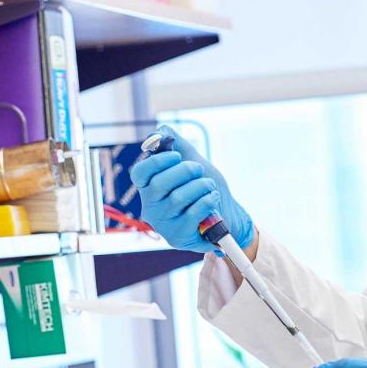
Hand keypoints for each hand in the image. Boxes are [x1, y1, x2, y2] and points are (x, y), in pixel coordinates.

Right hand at [129, 125, 253, 252]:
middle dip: (184, 171)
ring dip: (200, 186)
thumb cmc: (204, 188)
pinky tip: (212, 199)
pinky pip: (191, 214)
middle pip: (158, 184)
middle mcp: (150, 207)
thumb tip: (160, 131)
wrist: (227, 214)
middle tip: (199, 169)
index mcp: (149, 188)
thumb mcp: (191, 161)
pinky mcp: (178, 237)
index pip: (139, 173)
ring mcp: (163, 224)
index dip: (157, 162)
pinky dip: (206, 202)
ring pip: (177, 198)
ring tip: (210, 186)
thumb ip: (176, 145)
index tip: (177, 156)